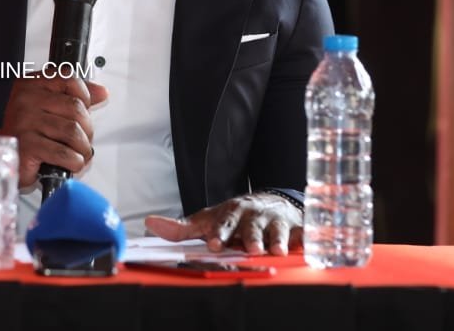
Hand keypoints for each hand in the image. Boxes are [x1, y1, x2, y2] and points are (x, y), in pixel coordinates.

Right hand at [0, 74, 108, 188]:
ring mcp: (25, 122)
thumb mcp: (47, 106)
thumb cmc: (26, 132)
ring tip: (79, 153)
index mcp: (30, 85)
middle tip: (83, 140)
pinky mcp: (28, 146)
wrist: (2, 157)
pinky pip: (63, 153)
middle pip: (75, 108)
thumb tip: (100, 92)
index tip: (86, 108)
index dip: (85, 95)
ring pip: (72, 131)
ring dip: (83, 148)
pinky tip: (70, 163)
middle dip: (87, 129)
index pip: (68, 78)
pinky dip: (74, 161)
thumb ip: (73, 96)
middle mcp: (26, 100)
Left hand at [145, 192, 302, 255]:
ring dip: (276, 240)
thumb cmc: (234, 217)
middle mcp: (253, 216)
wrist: (271, 203)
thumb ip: (181, 227)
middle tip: (249, 247)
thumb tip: (150, 224)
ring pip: (276, 232)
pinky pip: (301, 236)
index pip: (224, 223)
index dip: (220, 233)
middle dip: (250, 236)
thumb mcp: (208, 219)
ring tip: (275, 251)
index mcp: (231, 213)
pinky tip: (303, 247)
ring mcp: (275, 223)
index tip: (214, 243)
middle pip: (251, 227)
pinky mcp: (295, 230)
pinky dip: (303, 241)